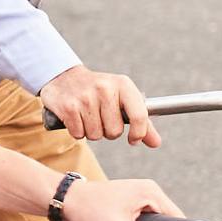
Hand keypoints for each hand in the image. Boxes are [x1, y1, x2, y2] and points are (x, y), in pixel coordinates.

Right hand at [40, 65, 156, 147]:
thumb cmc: (100, 91)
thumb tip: (156, 143)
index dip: (138, 133)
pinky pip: (79, 134)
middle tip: (101, 117)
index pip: (139, 116)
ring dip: (92, 131)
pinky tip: (77, 117)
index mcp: (123, 84)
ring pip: (96, 135)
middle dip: (108, 131)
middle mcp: (105, 89)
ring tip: (88, 116)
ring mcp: (85, 98)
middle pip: (115, 132)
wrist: (65, 77)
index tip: (133, 139)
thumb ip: (142, 122)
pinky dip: (77, 131)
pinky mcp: (68, 107)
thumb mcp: (123, 99)